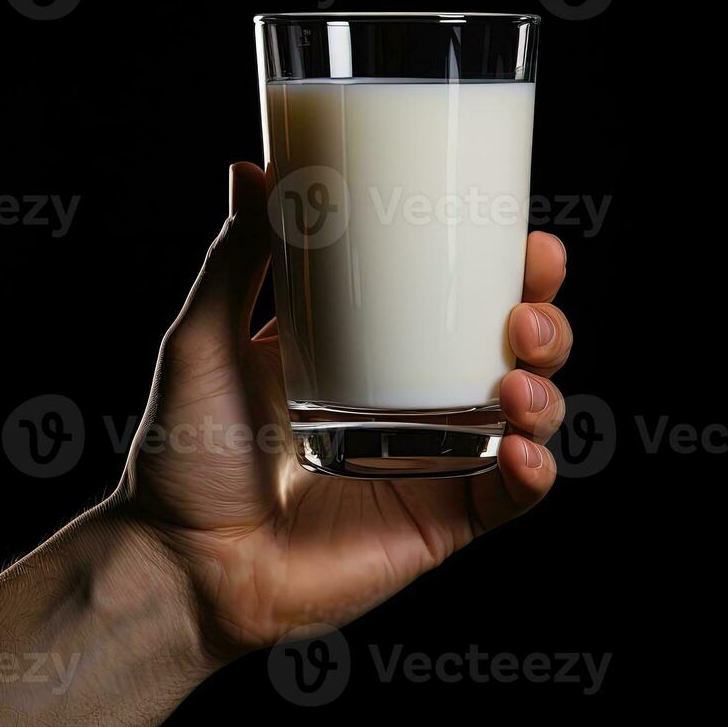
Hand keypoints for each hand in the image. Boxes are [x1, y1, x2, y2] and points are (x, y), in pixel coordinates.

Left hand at [116, 161, 572, 662]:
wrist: (179, 559)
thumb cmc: (186, 450)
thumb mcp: (207, 338)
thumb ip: (236, 258)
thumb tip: (251, 167)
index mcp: (383, 349)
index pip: (469, 298)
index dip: (515, 269)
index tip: (527, 237)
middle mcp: (424, 400)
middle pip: (519, 350)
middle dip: (547, 321)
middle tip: (527, 308)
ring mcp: (440, 462)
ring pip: (532, 415)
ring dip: (548, 389)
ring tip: (517, 380)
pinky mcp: (443, 522)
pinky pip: (512, 497)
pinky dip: (536, 473)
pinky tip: (522, 450)